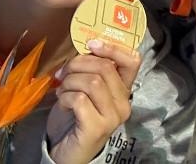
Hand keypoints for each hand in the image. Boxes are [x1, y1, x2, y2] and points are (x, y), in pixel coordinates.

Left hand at [46, 40, 140, 163]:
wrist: (66, 152)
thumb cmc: (75, 117)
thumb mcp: (86, 90)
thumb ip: (91, 71)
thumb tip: (83, 48)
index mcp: (124, 90)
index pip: (133, 61)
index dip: (113, 48)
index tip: (92, 44)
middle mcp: (124, 103)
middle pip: (105, 68)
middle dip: (78, 64)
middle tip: (63, 72)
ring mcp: (113, 117)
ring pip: (92, 82)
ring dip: (70, 81)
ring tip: (62, 89)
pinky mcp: (97, 128)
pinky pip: (80, 99)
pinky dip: (65, 96)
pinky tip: (62, 101)